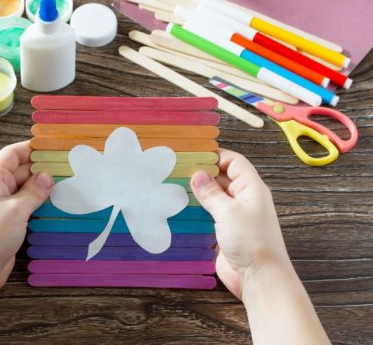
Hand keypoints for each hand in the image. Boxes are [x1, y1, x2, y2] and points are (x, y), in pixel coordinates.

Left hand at [0, 141, 53, 292]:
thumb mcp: (16, 209)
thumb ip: (34, 190)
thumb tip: (47, 175)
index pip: (12, 153)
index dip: (32, 147)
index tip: (53, 146)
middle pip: (21, 169)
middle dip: (42, 167)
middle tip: (67, 166)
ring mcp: (1, 205)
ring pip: (25, 188)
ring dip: (42, 186)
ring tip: (66, 183)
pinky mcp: (7, 220)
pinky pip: (26, 204)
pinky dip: (39, 202)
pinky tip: (55, 203)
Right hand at [191, 149, 290, 298]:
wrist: (259, 278)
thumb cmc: (251, 241)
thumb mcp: (229, 211)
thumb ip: (211, 192)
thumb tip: (197, 175)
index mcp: (251, 188)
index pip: (234, 162)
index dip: (215, 155)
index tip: (193, 154)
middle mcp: (243, 199)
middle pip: (221, 178)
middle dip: (201, 174)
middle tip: (177, 170)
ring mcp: (233, 216)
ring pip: (212, 197)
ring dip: (196, 194)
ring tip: (173, 188)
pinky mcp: (223, 231)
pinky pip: (207, 215)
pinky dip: (195, 211)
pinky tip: (178, 209)